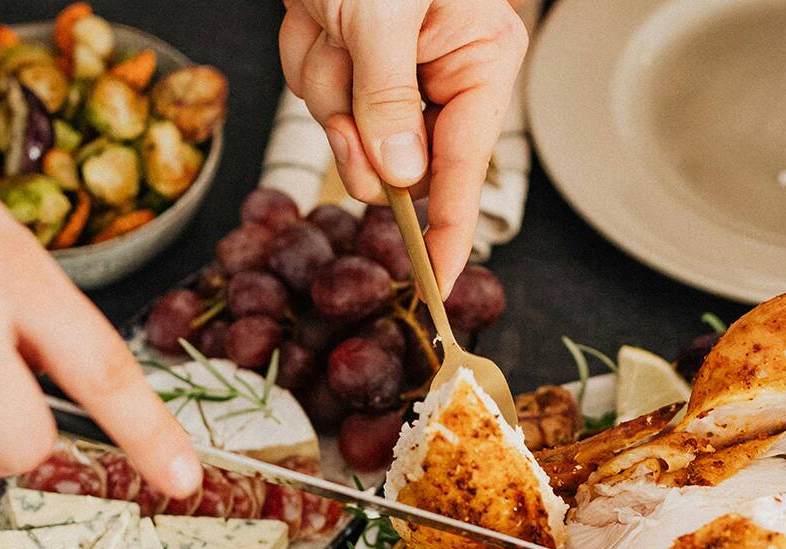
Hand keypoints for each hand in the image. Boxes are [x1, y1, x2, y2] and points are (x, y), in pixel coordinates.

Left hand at [280, 0, 526, 290]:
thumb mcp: (382, 15)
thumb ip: (388, 96)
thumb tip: (399, 174)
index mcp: (478, 58)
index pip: (465, 167)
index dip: (449, 232)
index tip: (435, 285)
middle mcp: (446, 73)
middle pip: (397, 164)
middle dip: (354, 130)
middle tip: (344, 69)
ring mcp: (399, 74)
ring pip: (349, 132)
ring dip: (325, 82)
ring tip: (331, 23)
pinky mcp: (358, 66)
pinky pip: (322, 98)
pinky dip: (307, 58)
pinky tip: (320, 19)